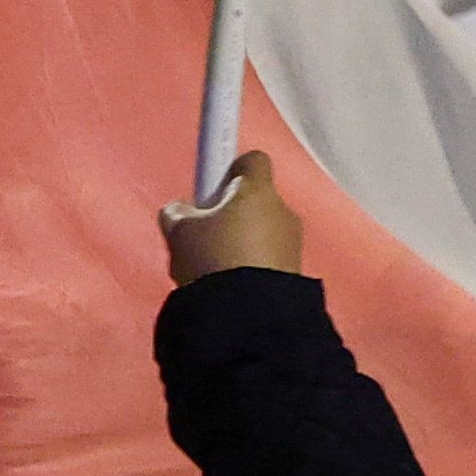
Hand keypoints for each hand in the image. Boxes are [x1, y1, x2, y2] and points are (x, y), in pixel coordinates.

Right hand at [161, 152, 301, 285]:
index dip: (231, 169)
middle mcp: (283, 210)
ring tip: (214, 271)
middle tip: (205, 238)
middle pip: (255, 200)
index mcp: (258, 190)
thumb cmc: (212, 260)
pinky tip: (232, 289)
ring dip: (242, 245)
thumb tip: (182, 211)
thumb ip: (179, 212)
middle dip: (232, 215)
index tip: (213, 188)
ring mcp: (293, 243)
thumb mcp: (180, 232)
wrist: (248, 315)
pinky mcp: (296, 273)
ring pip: (262, 233)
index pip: (252, 159)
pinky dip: (252, 268)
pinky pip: (269, 261)